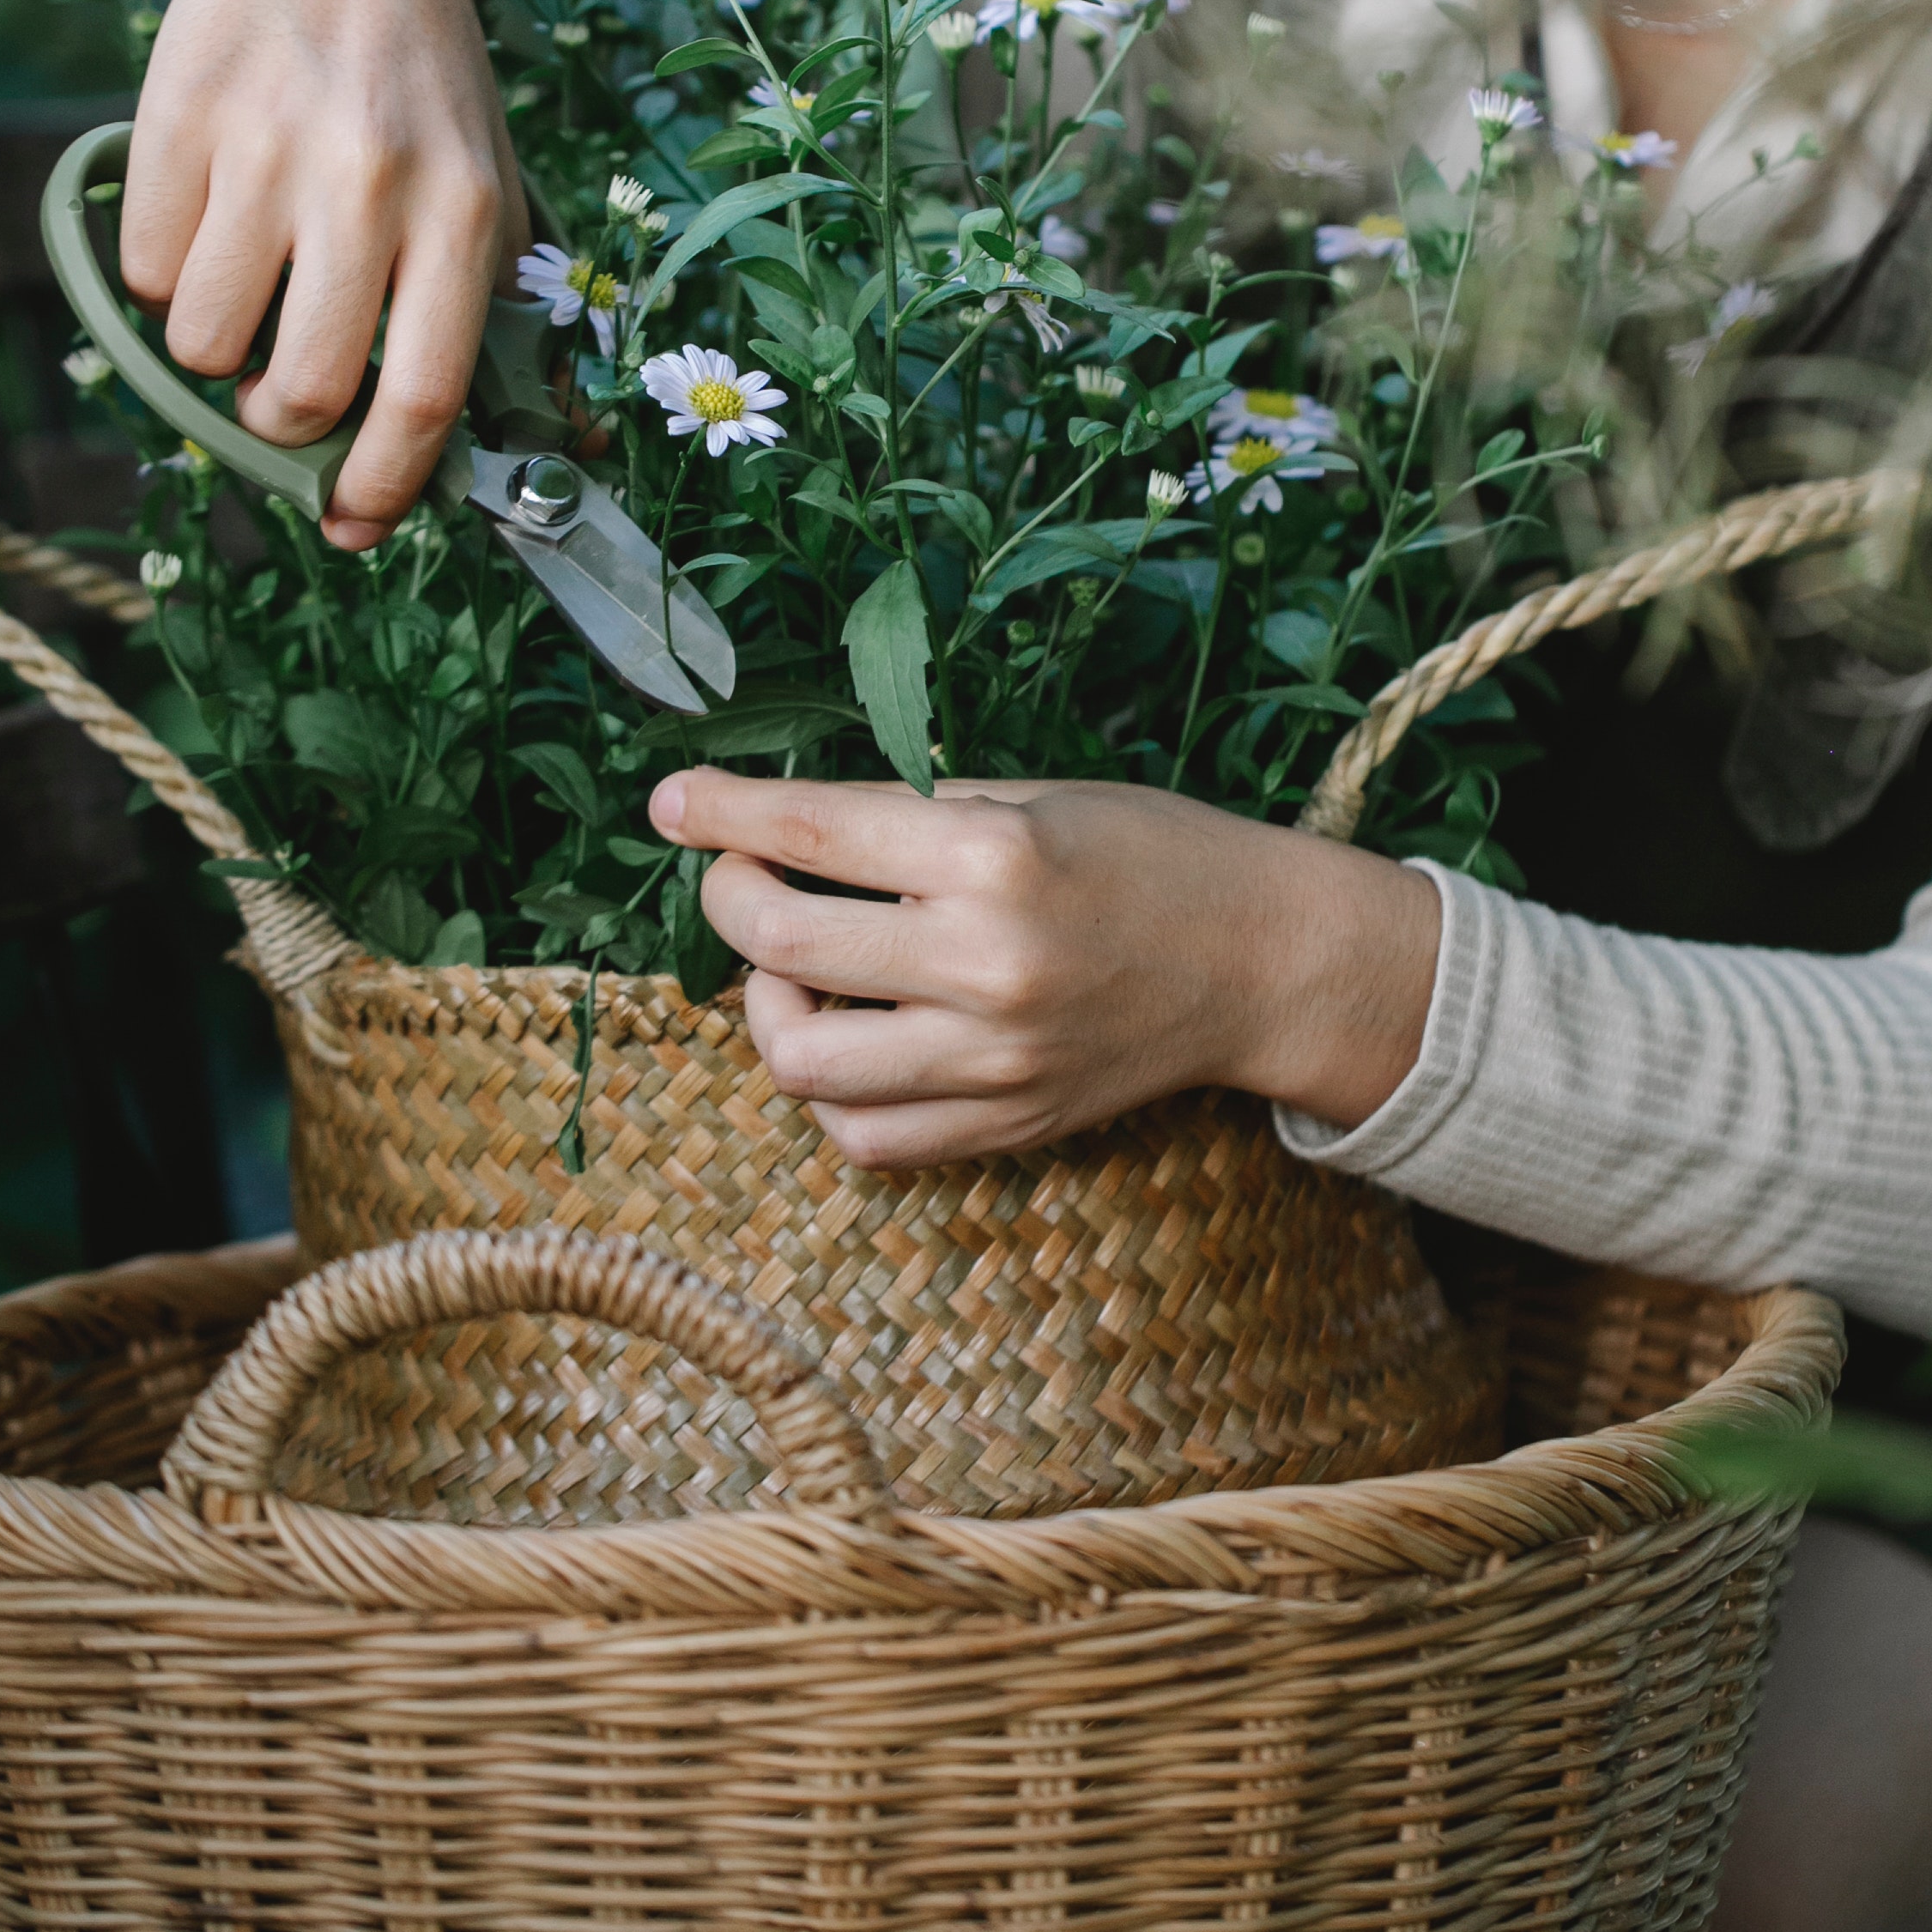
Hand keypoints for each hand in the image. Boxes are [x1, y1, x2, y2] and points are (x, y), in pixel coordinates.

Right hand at [126, 0, 524, 547]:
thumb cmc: (425, 75)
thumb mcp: (493, 171)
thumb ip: (496, 302)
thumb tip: (530, 449)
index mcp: (465, 208)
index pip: (427, 393)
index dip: (383, 486)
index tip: (352, 525)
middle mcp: (371, 182)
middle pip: (302, 389)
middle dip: (280, 424)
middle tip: (280, 392)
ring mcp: (266, 149)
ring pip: (201, 340)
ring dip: (211, 346)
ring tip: (245, 280)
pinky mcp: (176, 120)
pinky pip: (141, 268)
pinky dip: (160, 271)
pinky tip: (204, 211)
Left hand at [652, 767, 1440, 1164]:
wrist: (1260, 960)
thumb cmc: (1150, 853)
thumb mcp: (1033, 797)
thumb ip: (915, 816)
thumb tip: (791, 826)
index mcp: (995, 857)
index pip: (814, 830)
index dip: (722, 812)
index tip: (671, 800)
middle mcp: (985, 963)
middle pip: (784, 944)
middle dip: (729, 898)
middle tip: (736, 872)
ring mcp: (993, 1059)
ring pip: (802, 1061)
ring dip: (765, 1006)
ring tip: (789, 967)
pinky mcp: (1004, 1124)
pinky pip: (865, 1135)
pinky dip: (825, 1088)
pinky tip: (841, 1031)